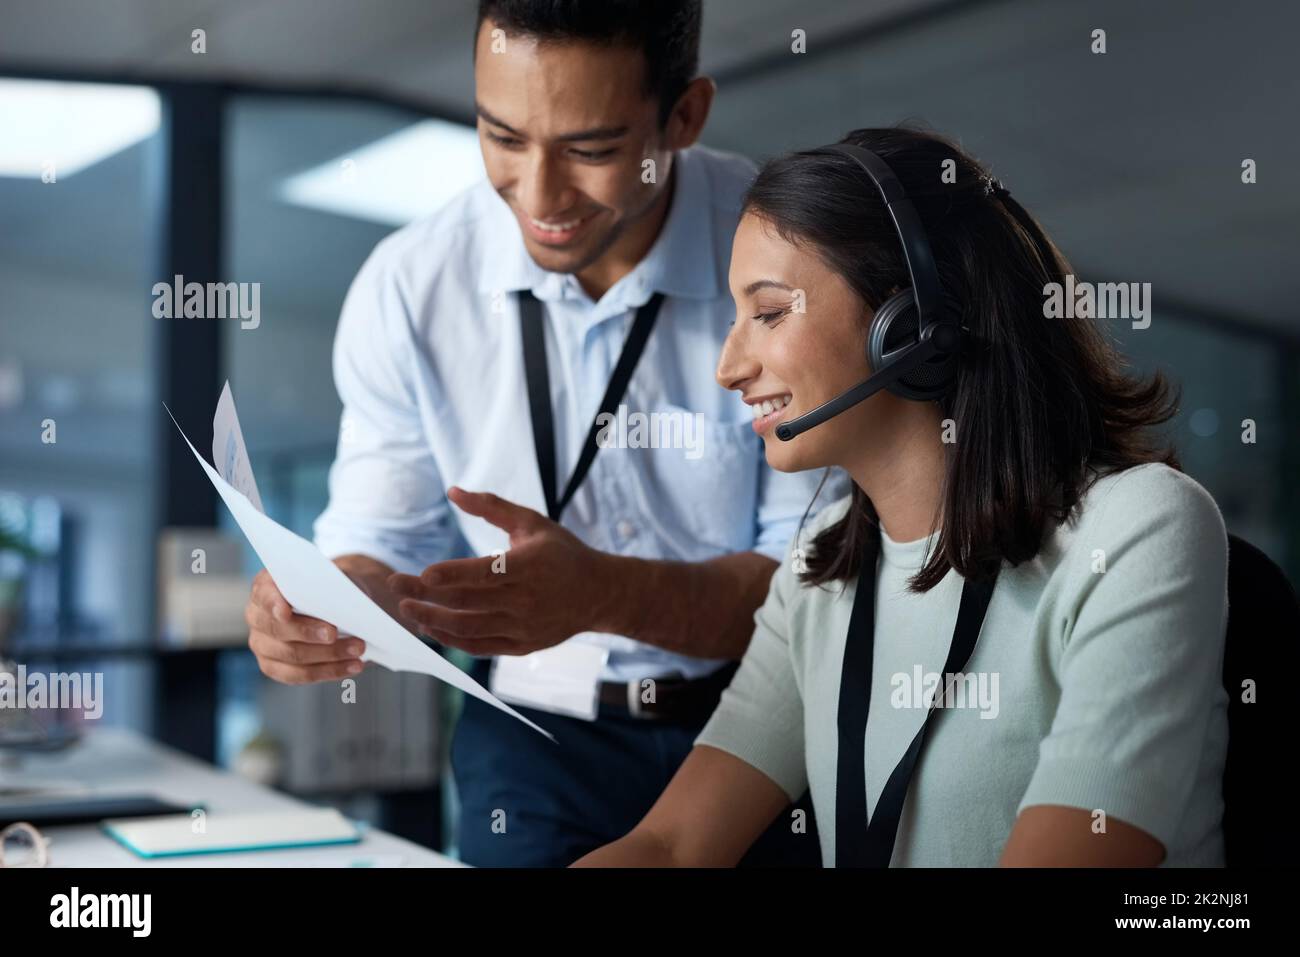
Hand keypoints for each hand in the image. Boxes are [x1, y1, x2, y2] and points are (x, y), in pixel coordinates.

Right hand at [244, 568, 367, 683]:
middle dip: (308, 632)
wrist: (333, 603)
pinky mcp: (274, 666)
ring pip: (292, 655)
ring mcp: (262, 644)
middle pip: (278, 629)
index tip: (285, 611)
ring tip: (356, 649)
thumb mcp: (334, 577)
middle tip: (334, 633)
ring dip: (328, 654)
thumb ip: (334, 583)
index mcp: (266, 586)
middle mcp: (257, 616)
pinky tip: (351, 666)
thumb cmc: (331, 587)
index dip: (273, 604)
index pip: (264, 595)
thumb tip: (357, 597)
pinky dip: (329, 671)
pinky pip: (299, 675)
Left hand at [386, 486, 610, 656]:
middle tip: (395, 585)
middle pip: (466, 602)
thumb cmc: (562, 553)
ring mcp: (523, 626)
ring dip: (432, 621)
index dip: (450, 575)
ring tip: (407, 610)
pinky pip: (479, 646)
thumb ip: (491, 507)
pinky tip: (431, 627)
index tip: (421, 574)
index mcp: (529, 566)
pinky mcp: (521, 645)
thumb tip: (453, 492)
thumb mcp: (532, 522)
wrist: (599, 594)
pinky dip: (452, 639)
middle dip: (425, 596)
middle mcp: (526, 599)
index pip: (483, 573)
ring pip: (468, 629)